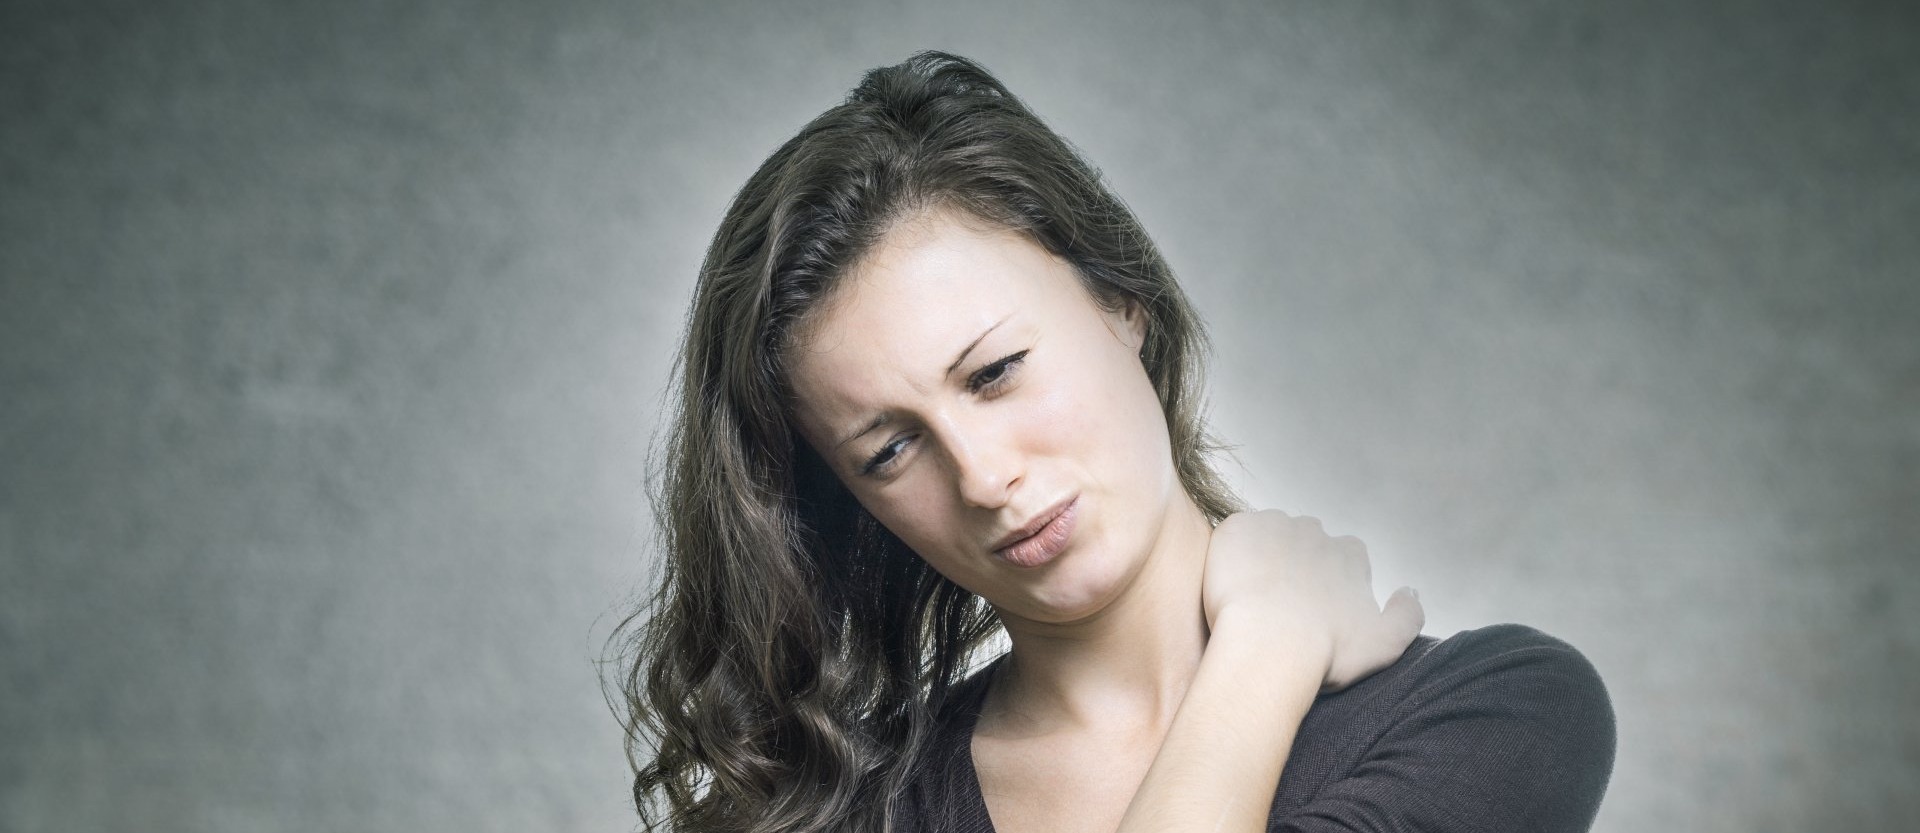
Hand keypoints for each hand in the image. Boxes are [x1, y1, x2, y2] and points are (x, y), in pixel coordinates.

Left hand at [1202, 510, 1424, 690]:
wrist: (1269, 645)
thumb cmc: (1325, 651)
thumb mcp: (1386, 644)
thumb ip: (1408, 615)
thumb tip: (1411, 591)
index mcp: (1351, 554)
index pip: (1343, 558)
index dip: (1328, 584)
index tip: (1313, 610)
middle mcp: (1316, 531)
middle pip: (1304, 543)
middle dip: (1294, 566)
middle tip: (1278, 605)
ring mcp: (1275, 526)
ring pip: (1268, 536)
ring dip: (1262, 557)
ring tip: (1250, 596)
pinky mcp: (1238, 529)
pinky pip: (1234, 535)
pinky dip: (1231, 554)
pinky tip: (1229, 584)